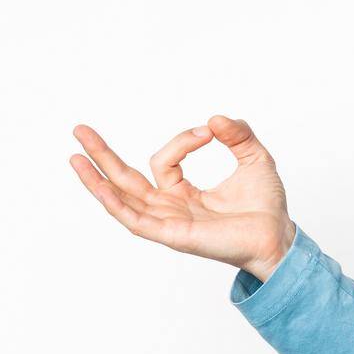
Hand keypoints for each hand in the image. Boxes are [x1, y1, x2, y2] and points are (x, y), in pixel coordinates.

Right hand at [69, 115, 297, 282]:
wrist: (279, 235)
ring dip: (97, 179)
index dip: (183, 140)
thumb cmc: (266, 205)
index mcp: (183, 193)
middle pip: (125, 180)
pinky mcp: (172, 235)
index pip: (164, 161)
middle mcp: (169, 208)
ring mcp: (168, 222)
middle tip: (79, 130)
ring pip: (122, 200)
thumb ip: (238, 135)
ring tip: (75, 156)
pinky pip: (136, 220)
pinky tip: (101, 187)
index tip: (210, 131)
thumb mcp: (254, 158)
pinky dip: (117, 203)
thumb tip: (215, 118)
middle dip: (102, 156)